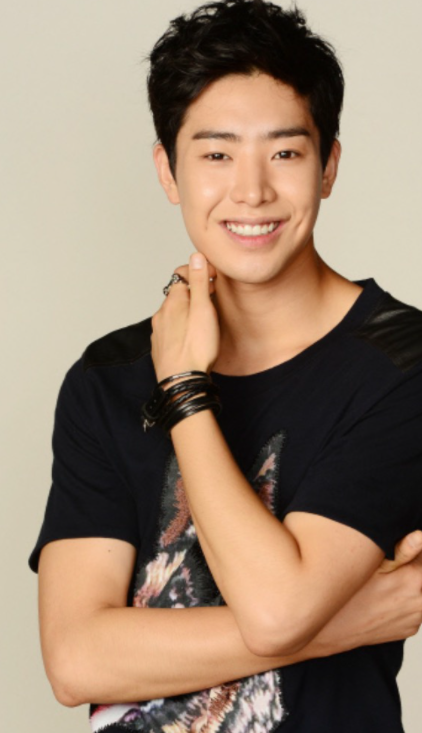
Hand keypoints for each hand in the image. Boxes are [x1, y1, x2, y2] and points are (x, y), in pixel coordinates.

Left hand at [151, 254, 219, 382]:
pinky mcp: (160, 347)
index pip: (181, 274)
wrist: (181, 382)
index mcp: (172, 301)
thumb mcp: (203, 310)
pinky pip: (170, 329)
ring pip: (173, 313)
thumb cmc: (196, 348)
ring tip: (204, 321)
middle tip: (213, 299)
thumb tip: (196, 257)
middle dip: (194, 292)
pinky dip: (181, 327)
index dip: (199, 272)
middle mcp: (161, 314)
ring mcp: (158, 331)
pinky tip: (192, 338)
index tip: (214, 280)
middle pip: (177, 294)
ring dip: (187, 311)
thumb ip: (199, 282)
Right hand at [314, 531, 421, 654]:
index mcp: (413, 581)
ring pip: (420, 593)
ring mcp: (415, 619)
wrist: (336, 631)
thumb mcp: (373, 566)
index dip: (413, 552)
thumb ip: (403, 550)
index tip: (399, 554)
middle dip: (411, 569)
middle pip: (421, 577)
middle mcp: (420, 603)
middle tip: (389, 570)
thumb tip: (420, 536)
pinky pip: (414, 609)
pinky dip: (405, 601)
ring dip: (410, 585)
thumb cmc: (349, 595)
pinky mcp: (409, 629)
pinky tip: (385, 599)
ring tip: (385, 584)